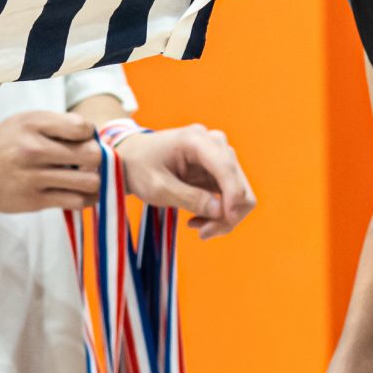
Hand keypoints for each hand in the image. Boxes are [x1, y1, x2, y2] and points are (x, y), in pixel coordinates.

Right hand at [0, 109, 102, 213]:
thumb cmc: (9, 142)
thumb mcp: (27, 121)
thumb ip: (60, 123)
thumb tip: (94, 136)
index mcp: (33, 124)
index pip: (83, 128)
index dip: (89, 134)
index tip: (81, 139)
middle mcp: (32, 150)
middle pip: (92, 155)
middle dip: (96, 158)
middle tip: (87, 161)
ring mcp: (32, 178)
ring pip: (88, 182)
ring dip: (93, 180)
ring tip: (85, 178)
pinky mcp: (33, 201)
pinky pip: (75, 202)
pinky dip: (84, 198)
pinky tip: (78, 192)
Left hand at [119, 124, 257, 239]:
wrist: (132, 158)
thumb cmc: (139, 168)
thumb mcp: (157, 187)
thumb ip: (189, 198)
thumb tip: (221, 211)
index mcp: (196, 140)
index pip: (226, 167)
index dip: (232, 195)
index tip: (225, 219)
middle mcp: (214, 143)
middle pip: (240, 183)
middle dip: (227, 214)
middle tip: (203, 233)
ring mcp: (219, 156)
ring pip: (241, 193)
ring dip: (224, 216)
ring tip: (198, 228)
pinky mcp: (219, 169)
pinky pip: (232, 196)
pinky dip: (220, 213)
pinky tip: (198, 219)